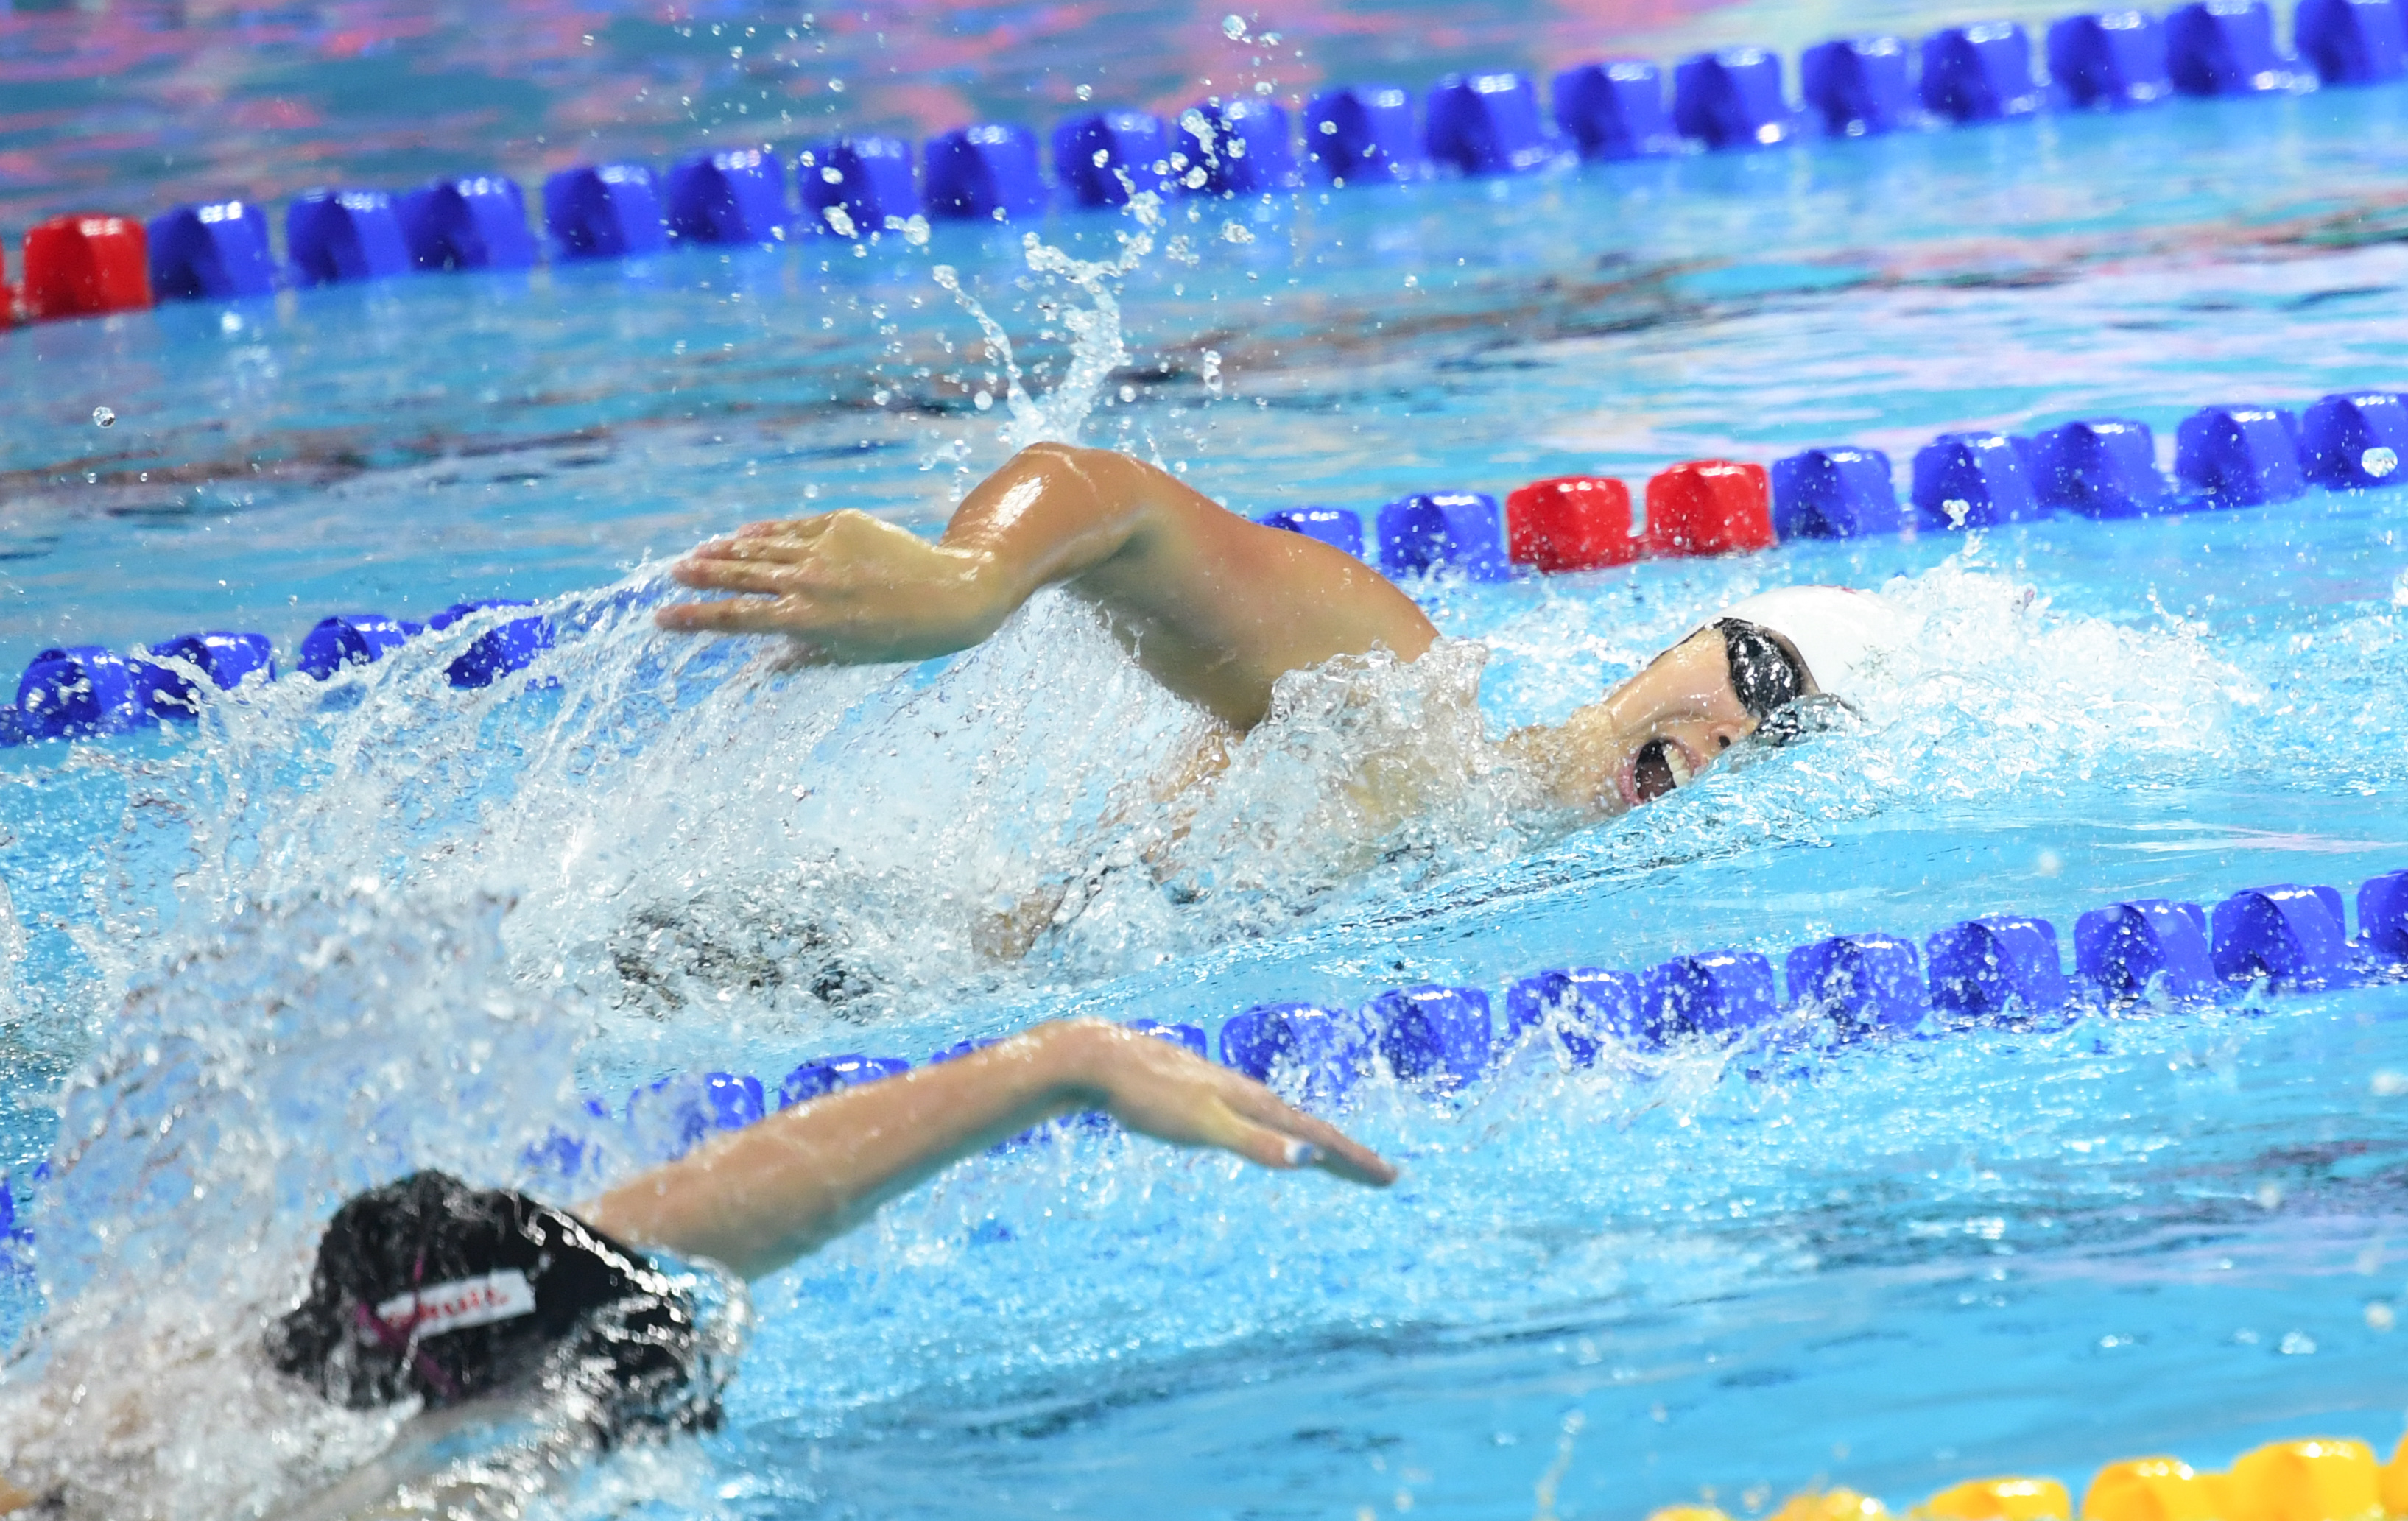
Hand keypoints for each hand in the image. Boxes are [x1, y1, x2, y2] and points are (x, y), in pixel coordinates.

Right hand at [655, 509, 1003, 662]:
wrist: (954, 593)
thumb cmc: (901, 638)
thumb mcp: (848, 657)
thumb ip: (800, 658)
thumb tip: (761, 669)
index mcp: (808, 621)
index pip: (737, 619)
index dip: (695, 618)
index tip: (662, 618)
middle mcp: (810, 582)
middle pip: (740, 576)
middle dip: (701, 575)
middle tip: (670, 574)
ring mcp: (824, 548)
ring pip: (761, 548)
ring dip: (724, 552)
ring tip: (696, 555)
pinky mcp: (841, 523)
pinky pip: (790, 528)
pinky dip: (763, 533)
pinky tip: (741, 535)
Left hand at [1058, 1021, 1396, 1186]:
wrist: (1097, 1060)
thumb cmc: (1149, 1096)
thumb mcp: (1203, 1126)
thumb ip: (1254, 1144)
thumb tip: (1310, 1160)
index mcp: (1255, 1102)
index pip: (1318, 1137)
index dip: (1355, 1159)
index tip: (1390, 1178)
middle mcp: (1245, 1095)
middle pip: (1307, 1130)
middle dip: (1346, 1155)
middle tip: (1382, 1177)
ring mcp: (1221, 1094)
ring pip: (1280, 1124)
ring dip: (1313, 1146)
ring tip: (1334, 1162)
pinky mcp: (1196, 1099)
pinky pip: (1253, 1123)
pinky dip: (1276, 1138)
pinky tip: (1263, 1140)